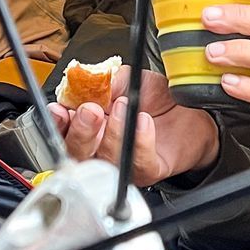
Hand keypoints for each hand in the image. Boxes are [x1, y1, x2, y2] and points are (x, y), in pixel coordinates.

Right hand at [49, 65, 218, 185]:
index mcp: (90, 125)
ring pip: (105, 159)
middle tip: (91, 110)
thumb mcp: (129, 79)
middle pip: (77, 152)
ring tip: (124, 106)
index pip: (63, 129)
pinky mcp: (147, 170)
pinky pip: (137, 162)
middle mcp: (101, 148)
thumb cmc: (157, 100)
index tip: (61, 108)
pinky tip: (143, 121)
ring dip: (112, 133)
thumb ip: (107, 80)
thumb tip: (89, 81)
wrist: (192, 112)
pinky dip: (139, 140)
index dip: (58, 122)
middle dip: (80, 131)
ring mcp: (122, 163)